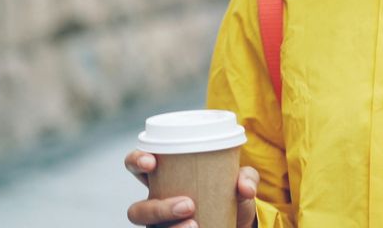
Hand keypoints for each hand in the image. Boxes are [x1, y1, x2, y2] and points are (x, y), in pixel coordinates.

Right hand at [124, 148, 259, 227]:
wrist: (239, 224)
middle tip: (188, 204)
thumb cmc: (232, 195)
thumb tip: (244, 187)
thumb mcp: (242, 182)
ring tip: (194, 224)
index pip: (137, 166)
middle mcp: (157, 204)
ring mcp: (162, 227)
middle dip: (157, 209)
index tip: (151, 162)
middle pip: (137, 210)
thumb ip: (246, 177)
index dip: (136, 161)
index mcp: (166, 178)